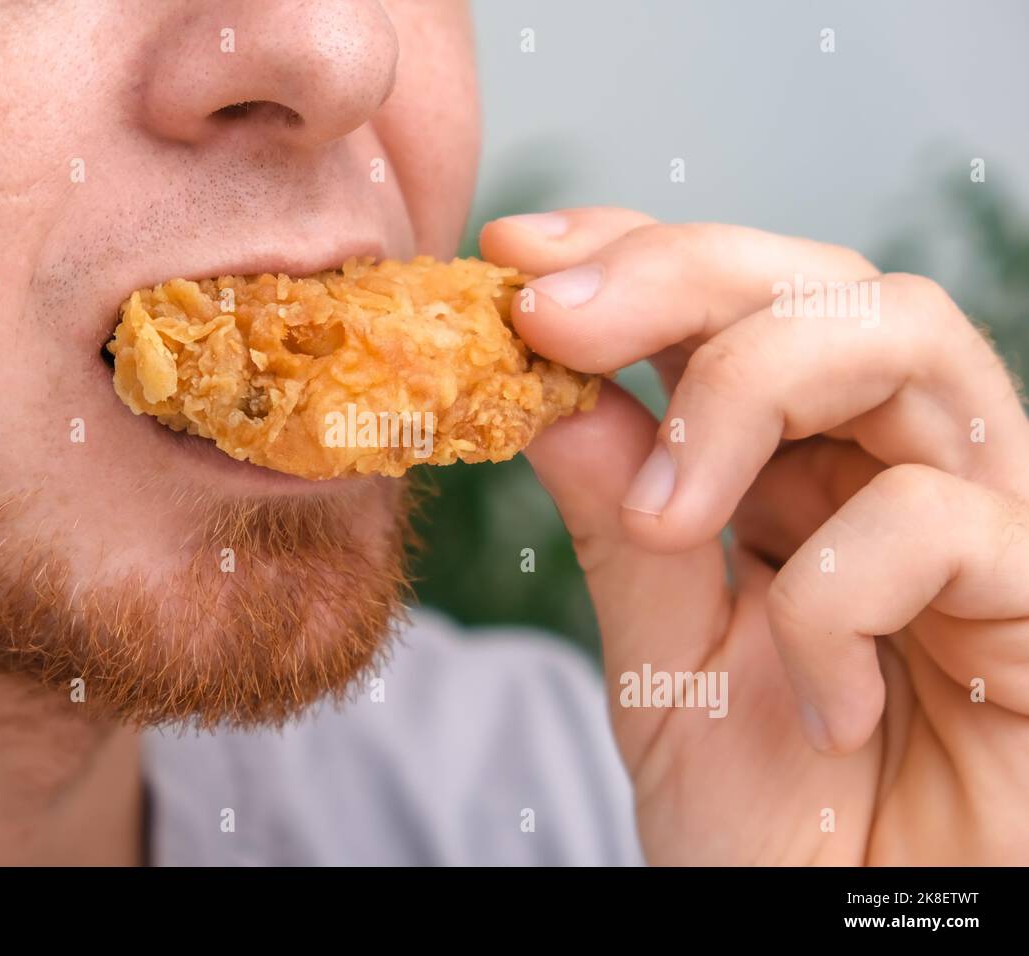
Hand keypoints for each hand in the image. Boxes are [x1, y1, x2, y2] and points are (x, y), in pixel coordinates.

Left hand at [481, 208, 1028, 863]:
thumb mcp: (665, 664)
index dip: (631, 252)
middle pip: (819, 280)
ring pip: (900, 337)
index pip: (729, 303)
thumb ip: (622, 533)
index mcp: (796, 471)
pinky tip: (813, 699)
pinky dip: (837, 595)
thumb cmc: (775, 819)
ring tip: (664, 513)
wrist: (851, 942)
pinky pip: (943, 523)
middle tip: (552, 318)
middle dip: (676, 275)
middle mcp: (890, 466)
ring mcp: (978, 519)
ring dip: (746, 391)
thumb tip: (551, 396)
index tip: (511, 253)